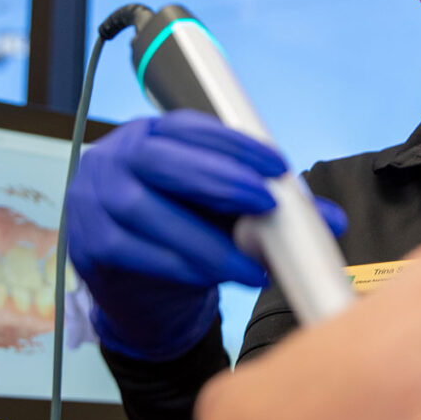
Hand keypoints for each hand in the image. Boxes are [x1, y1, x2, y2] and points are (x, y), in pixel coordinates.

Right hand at [66, 110, 344, 359]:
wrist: (139, 292)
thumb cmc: (185, 235)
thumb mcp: (223, 214)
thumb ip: (267, 209)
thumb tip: (331, 220)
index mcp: (151, 135)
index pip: (192, 127)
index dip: (235, 145)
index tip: (277, 166)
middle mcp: (116, 157)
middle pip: (164, 161)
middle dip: (220, 180)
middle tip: (267, 204)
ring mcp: (94, 199)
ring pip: (149, 211)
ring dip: (206, 240)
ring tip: (251, 265)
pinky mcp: (89, 243)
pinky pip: (135, 251)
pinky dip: (179, 265)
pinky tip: (211, 278)